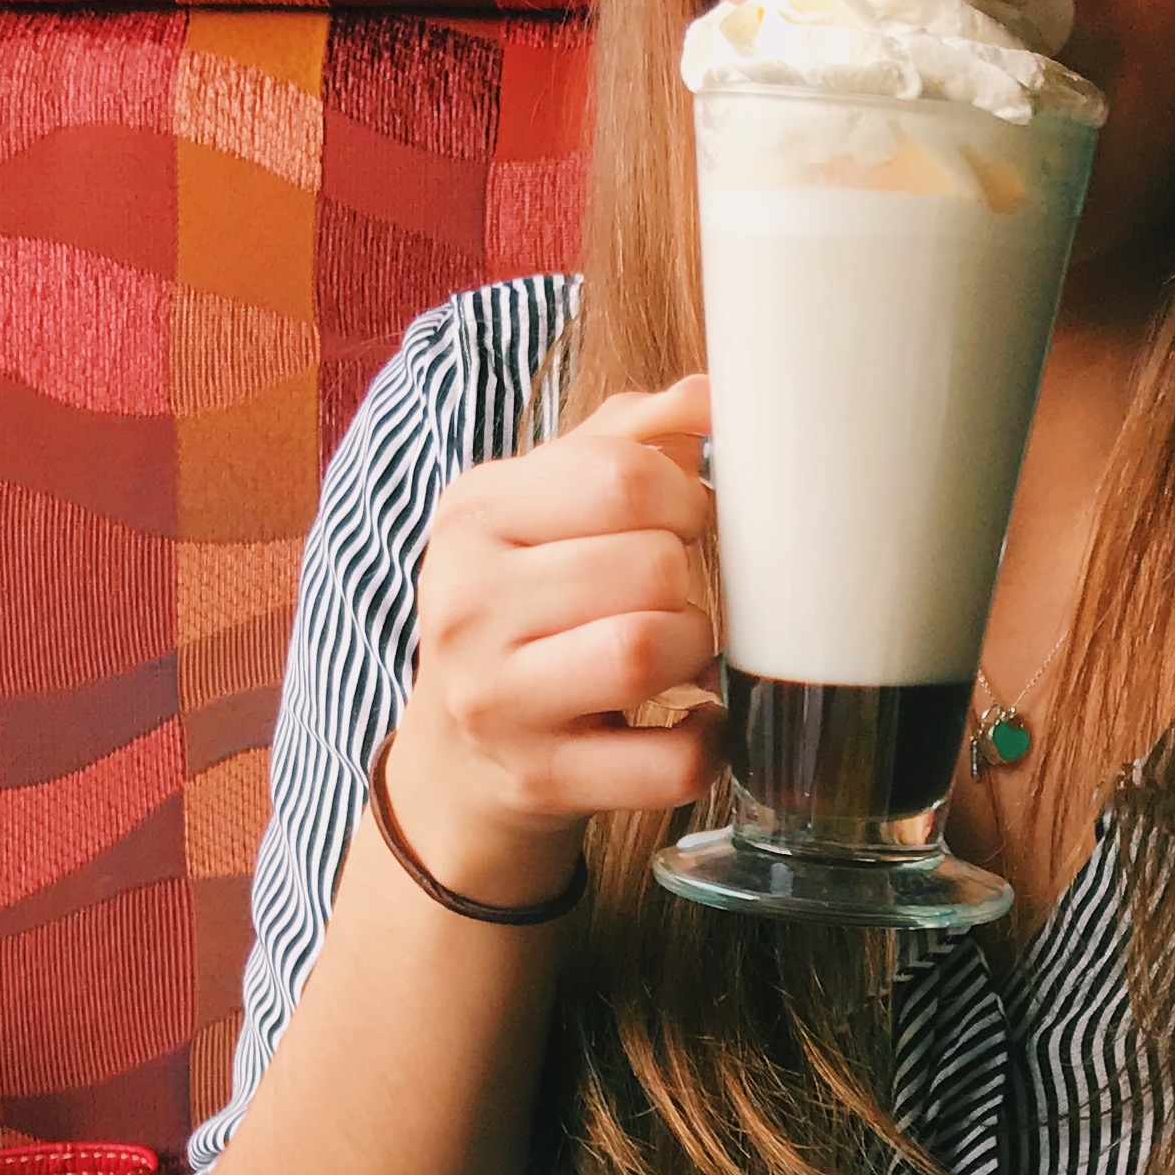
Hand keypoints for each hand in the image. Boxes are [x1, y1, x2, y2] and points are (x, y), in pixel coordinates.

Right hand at [384, 376, 720, 907]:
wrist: (459, 759)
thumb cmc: (525, 610)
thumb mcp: (546, 508)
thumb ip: (627, 439)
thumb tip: (715, 393)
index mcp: (475, 513)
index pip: (619, 477)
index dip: (687, 495)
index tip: (688, 519)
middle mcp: (467, 603)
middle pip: (649, 566)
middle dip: (693, 580)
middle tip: (680, 595)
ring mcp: (496, 701)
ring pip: (650, 652)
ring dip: (696, 650)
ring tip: (683, 651)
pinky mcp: (539, 781)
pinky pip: (670, 762)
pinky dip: (708, 742)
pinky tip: (694, 721)